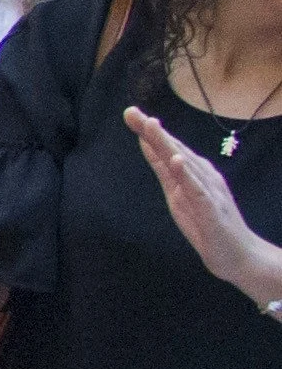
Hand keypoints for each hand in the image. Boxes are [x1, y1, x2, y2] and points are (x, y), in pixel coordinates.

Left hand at [126, 108, 281, 305]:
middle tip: (132, 111)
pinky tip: (177, 162)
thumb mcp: (177, 193)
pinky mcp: (212, 211)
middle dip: (153, 131)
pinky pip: (198, 191)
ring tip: (151, 125)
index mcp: (194, 173)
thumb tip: (147, 143)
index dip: (149, 131)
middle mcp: (203, 177)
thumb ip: (163, 169)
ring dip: (168, 145)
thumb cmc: (206, 223)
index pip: (169, 148)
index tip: (130, 113)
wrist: (238, 256)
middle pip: (175, 150)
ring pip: (185, 165)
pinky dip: (187, 176)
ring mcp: (209, 192)